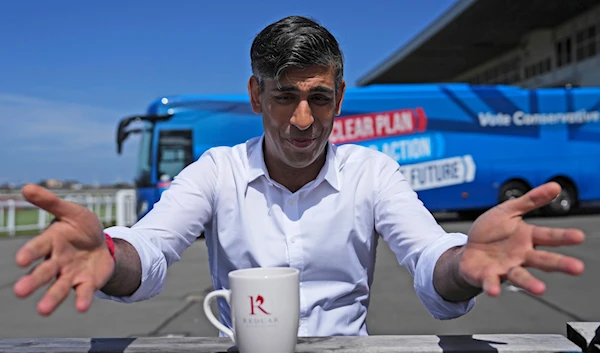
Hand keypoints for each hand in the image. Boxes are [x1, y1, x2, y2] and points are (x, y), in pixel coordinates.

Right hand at [13, 184, 114, 315]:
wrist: (103, 244)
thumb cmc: (81, 227)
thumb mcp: (71, 211)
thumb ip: (50, 202)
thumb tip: (27, 187)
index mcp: (51, 242)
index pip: (38, 248)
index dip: (30, 252)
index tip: (21, 259)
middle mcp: (56, 261)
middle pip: (43, 272)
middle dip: (32, 281)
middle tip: (20, 291)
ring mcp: (70, 274)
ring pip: (58, 288)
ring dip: (51, 299)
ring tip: (43, 310)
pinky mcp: (86, 283)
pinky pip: (83, 292)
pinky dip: (82, 299)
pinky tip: (81, 307)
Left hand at [459, 181, 584, 296]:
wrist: (467, 250)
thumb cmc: (490, 232)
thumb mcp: (508, 211)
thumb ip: (530, 200)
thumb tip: (555, 186)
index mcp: (527, 238)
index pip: (548, 236)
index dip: (563, 236)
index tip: (579, 236)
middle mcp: (521, 256)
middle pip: (542, 259)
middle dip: (559, 263)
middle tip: (578, 268)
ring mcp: (505, 268)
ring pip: (520, 276)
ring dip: (530, 283)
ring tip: (540, 289)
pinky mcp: (488, 277)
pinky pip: (491, 282)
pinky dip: (492, 286)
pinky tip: (494, 290)